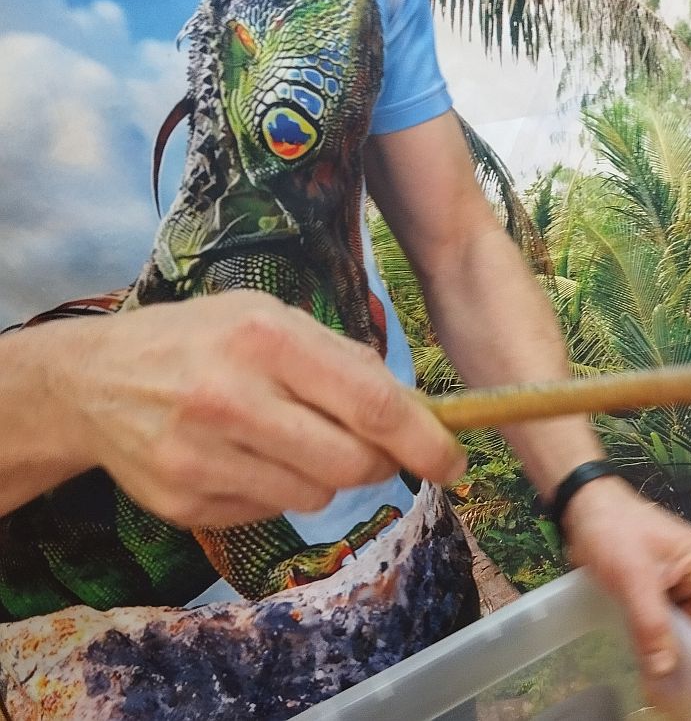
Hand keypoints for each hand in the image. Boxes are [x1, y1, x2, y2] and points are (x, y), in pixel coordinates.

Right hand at [50, 290, 464, 526]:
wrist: (92, 382)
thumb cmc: (200, 341)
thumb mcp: (268, 319)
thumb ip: (342, 360)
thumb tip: (414, 412)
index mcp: (265, 338)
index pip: (371, 403)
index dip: (424, 440)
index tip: (455, 461)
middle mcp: (232, 397)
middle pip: (352, 464)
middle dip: (379, 463)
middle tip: (370, 449)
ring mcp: (203, 457)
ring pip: (316, 498)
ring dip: (323, 476)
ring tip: (285, 438)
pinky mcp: (184, 503)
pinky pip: (271, 513)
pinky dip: (277, 491)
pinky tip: (244, 457)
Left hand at [560, 477, 690, 699]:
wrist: (583, 506)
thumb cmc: (612, 531)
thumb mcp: (633, 578)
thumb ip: (651, 625)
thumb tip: (666, 672)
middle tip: (684, 703)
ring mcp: (682, 583)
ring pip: (686, 632)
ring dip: (677, 661)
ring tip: (667, 696)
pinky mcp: (661, 591)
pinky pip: (667, 626)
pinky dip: (661, 648)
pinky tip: (653, 674)